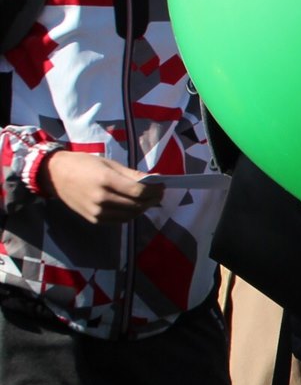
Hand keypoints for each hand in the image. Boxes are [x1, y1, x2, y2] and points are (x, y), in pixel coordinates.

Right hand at [43, 151, 162, 223]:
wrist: (54, 174)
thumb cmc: (83, 164)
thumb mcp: (108, 164)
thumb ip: (132, 174)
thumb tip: (155, 179)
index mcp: (105, 180)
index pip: (139, 191)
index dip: (155, 190)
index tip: (162, 185)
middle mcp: (101, 198)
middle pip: (137, 204)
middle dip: (152, 200)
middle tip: (159, 193)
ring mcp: (97, 211)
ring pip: (130, 215)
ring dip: (143, 208)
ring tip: (149, 200)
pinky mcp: (94, 220)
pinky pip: (119, 220)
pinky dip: (131, 214)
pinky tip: (134, 206)